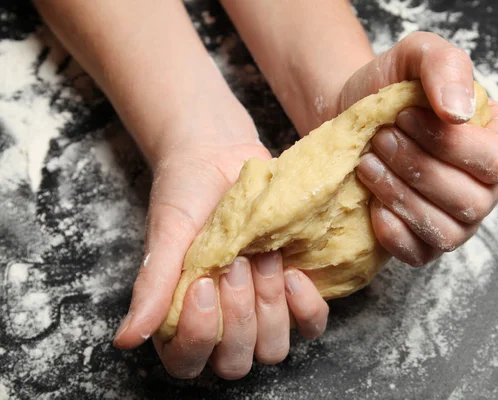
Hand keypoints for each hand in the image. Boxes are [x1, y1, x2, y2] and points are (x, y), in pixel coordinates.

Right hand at [112, 107, 328, 379]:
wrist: (221, 160)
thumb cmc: (187, 197)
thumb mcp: (167, 236)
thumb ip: (152, 286)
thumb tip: (125, 340)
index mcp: (182, 318)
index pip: (187, 361)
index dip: (198, 335)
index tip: (203, 284)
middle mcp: (223, 324)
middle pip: (235, 361)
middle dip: (239, 315)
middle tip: (236, 264)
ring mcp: (262, 311)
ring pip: (273, 349)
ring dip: (269, 306)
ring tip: (263, 258)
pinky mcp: (295, 291)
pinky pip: (311, 324)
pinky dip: (305, 306)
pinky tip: (293, 273)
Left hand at [335, 32, 497, 265]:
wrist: (346, 116)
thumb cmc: (387, 87)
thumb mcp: (417, 56)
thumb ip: (446, 68)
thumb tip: (459, 114)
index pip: (494, 160)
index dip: (446, 144)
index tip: (402, 116)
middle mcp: (486, 186)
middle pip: (470, 199)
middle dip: (416, 168)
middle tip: (380, 140)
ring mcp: (458, 219)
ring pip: (446, 231)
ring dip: (402, 197)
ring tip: (368, 165)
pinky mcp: (424, 242)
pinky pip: (421, 254)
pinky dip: (395, 234)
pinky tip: (373, 205)